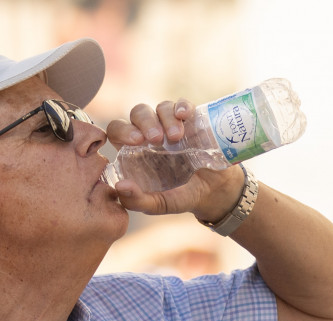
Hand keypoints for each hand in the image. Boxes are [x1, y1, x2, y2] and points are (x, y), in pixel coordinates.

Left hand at [105, 99, 245, 217]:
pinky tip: (184, 115)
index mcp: (135, 150)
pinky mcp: (193, 120)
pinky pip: (183, 105)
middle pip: (138, 113)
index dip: (122, 130)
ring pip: (161, 108)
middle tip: (156, 139)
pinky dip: (183, 106)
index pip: (118, 130)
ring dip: (166, 118)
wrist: (214, 192)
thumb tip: (119, 186)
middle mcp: (151, 133)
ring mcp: (172, 124)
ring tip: (177, 137)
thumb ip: (137, 200)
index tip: (135, 141)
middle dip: (145, 122)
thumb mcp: (160, 204)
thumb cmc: (182, 196)